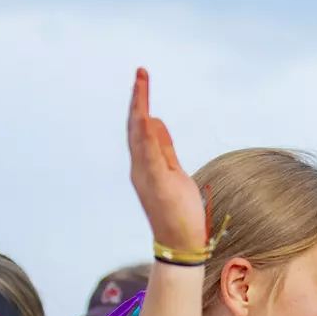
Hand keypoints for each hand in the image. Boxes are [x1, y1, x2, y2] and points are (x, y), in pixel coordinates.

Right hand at [127, 68, 207, 251]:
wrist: (180, 242)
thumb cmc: (178, 210)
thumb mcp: (173, 171)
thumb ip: (164, 148)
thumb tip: (156, 121)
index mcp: (145, 164)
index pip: (140, 128)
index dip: (141, 103)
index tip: (143, 80)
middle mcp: (140, 168)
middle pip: (136, 127)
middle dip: (138, 99)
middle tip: (141, 73)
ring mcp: (148, 176)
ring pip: (140, 137)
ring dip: (141, 109)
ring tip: (142, 85)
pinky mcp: (159, 185)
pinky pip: (152, 157)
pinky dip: (149, 137)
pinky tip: (149, 118)